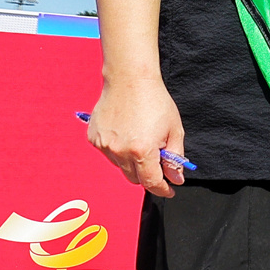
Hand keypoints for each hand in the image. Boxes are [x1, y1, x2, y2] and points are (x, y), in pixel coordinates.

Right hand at [89, 77, 186, 195]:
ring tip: (140, 138)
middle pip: (135, 178)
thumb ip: (175, 158)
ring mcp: (104, 145)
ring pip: (121, 166)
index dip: (163, 189)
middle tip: (157, 159)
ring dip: (132, 161)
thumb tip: (175, 178)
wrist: (130, 79)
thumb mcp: (174, 130)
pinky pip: (108, 153)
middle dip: (148, 174)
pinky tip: (125, 133)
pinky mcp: (93, 138)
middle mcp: (120, 151)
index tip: (170, 190)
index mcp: (142, 151)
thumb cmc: (156, 102)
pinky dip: (118, 150)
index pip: (152, 182)